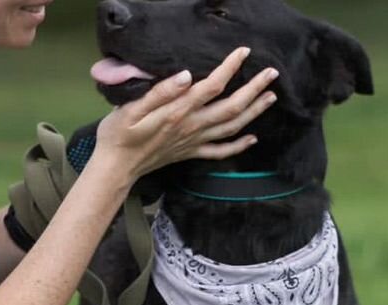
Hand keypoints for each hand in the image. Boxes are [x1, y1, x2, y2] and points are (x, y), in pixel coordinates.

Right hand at [92, 47, 278, 182]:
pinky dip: (238, 146)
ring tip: (270, 97)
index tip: (244, 52)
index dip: (230, 68)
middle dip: (254, 89)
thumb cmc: (119, 135)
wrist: (116, 167)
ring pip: (231, 127)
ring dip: (254, 112)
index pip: (212, 86)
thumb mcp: (131, 108)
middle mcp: (191, 127)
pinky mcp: (189, 153)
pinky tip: (252, 139)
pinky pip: (220, 152)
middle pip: (231, 107)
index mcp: (178, 112)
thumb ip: (160, 92)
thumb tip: (186, 76)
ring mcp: (193, 142)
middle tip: (271, 74)